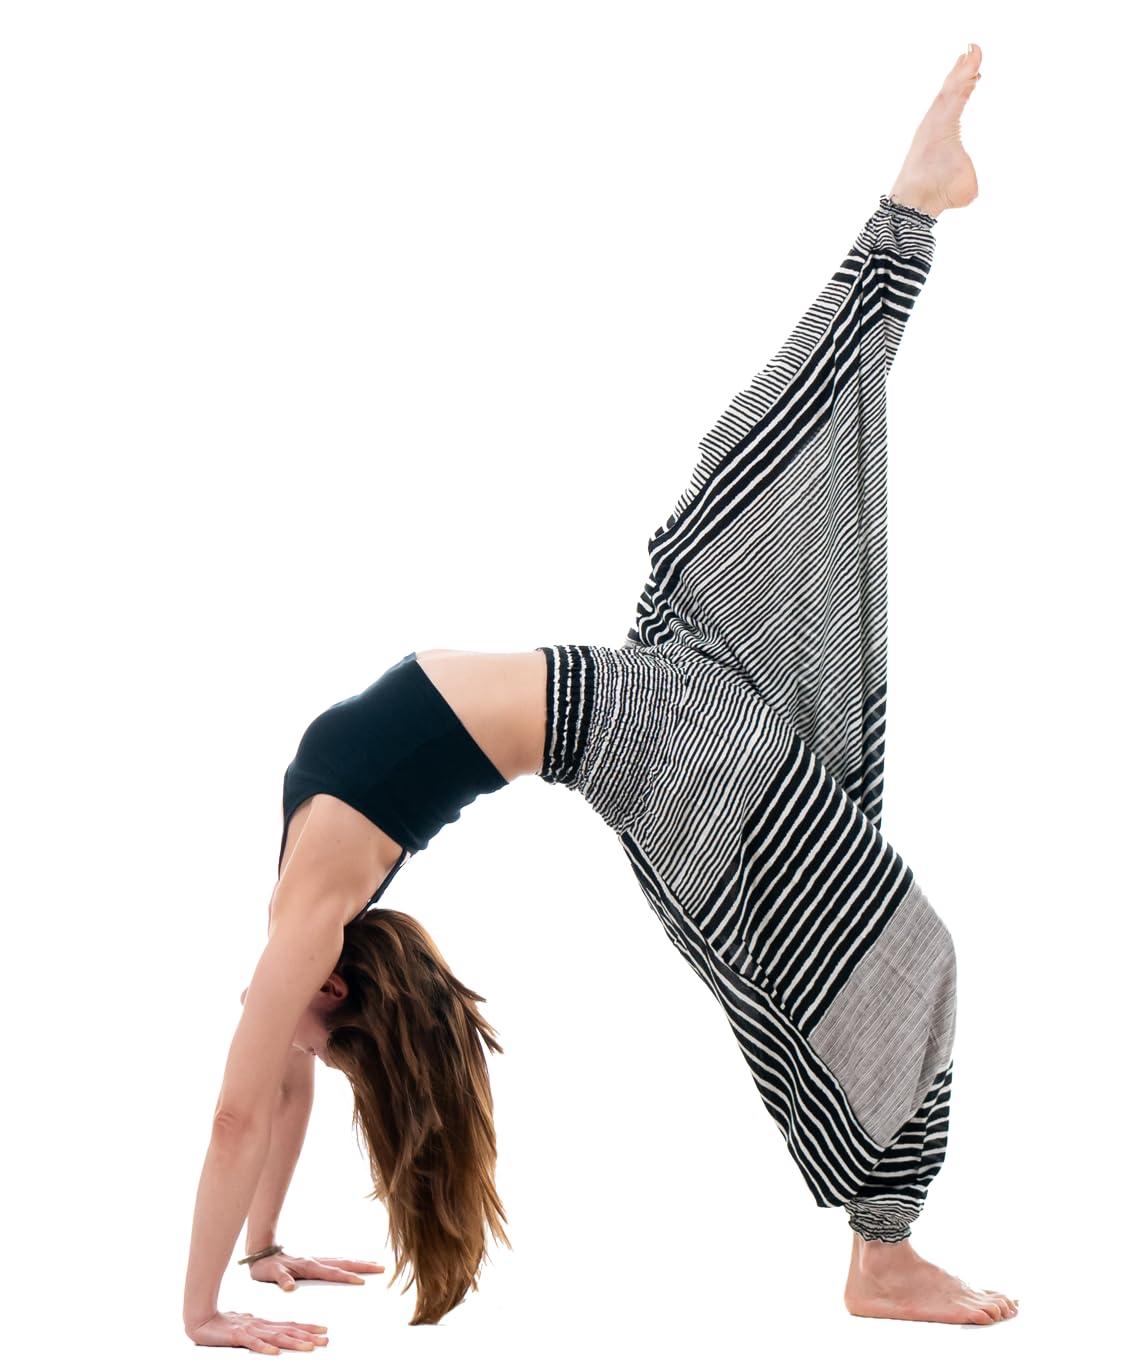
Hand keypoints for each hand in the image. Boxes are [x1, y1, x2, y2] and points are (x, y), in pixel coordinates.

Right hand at [185, 1310, 329, 1352]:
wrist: (202, 1318)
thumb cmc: (224, 1323)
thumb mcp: (247, 1326)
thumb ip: (260, 1329)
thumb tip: (271, 1331)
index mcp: (265, 1324)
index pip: (291, 1325)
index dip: (308, 1328)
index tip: (324, 1330)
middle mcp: (262, 1326)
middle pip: (289, 1331)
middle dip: (309, 1336)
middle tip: (326, 1340)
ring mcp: (250, 1330)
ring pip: (277, 1337)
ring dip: (294, 1343)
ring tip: (309, 1347)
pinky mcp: (237, 1336)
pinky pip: (253, 1344)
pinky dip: (265, 1348)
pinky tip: (275, 1352)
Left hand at [249, 1252, 385, 1291]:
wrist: (261, 1252)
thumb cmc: (265, 1266)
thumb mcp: (270, 1274)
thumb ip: (281, 1280)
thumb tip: (290, 1288)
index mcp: (308, 1266)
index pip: (332, 1273)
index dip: (347, 1277)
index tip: (362, 1282)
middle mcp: (315, 1261)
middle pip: (344, 1263)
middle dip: (363, 1266)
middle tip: (381, 1268)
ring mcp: (316, 1259)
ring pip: (342, 1260)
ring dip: (359, 1263)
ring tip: (375, 1264)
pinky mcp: (314, 1261)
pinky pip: (336, 1261)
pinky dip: (349, 1263)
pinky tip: (354, 1265)